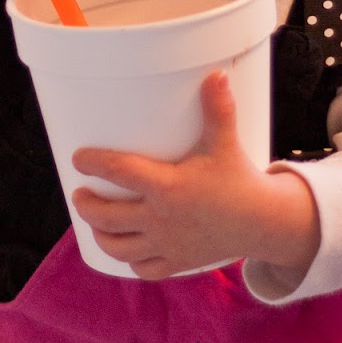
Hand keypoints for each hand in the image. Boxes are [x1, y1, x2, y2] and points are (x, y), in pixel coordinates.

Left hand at [71, 72, 319, 280]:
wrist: (264, 222)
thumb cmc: (239, 178)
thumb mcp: (225, 142)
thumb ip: (218, 109)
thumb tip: (215, 73)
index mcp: (167, 187)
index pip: (119, 172)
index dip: (93, 163)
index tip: (78, 158)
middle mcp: (161, 218)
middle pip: (107, 217)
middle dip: (85, 206)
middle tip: (80, 193)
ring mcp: (168, 243)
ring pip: (119, 247)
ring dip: (100, 235)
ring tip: (94, 223)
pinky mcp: (178, 261)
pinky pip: (144, 268)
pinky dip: (130, 261)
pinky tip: (125, 250)